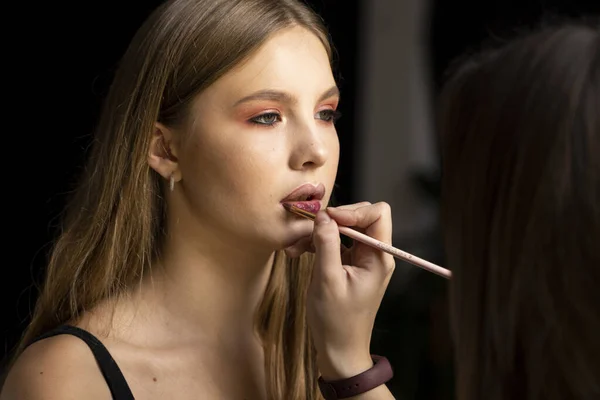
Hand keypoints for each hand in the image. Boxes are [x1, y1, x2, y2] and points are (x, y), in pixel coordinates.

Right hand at [291, 202, 394, 379]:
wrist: (339, 352)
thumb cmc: (336, 321)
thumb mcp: (327, 280)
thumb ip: (326, 244)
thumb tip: (323, 215)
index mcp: (379, 257)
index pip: (377, 214)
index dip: (352, 211)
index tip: (328, 219)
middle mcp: (375, 255)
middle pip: (360, 217)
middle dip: (333, 220)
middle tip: (307, 229)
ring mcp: (362, 260)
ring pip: (345, 230)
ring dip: (320, 233)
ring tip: (295, 245)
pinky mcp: (350, 266)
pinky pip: (337, 244)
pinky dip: (318, 244)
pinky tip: (298, 252)